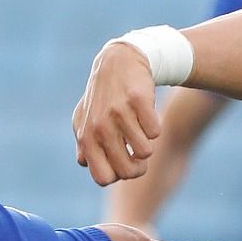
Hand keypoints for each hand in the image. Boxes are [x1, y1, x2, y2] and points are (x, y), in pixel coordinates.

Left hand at [72, 41, 162, 185]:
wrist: (119, 61)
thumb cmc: (104, 96)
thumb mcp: (87, 119)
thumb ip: (85, 146)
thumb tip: (86, 165)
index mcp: (86, 137)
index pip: (103, 178)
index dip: (118, 175)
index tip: (124, 162)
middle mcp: (99, 127)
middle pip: (127, 171)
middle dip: (139, 167)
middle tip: (140, 153)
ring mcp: (118, 113)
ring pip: (145, 152)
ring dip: (148, 143)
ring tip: (141, 129)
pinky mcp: (138, 100)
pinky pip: (156, 132)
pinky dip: (155, 126)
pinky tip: (146, 114)